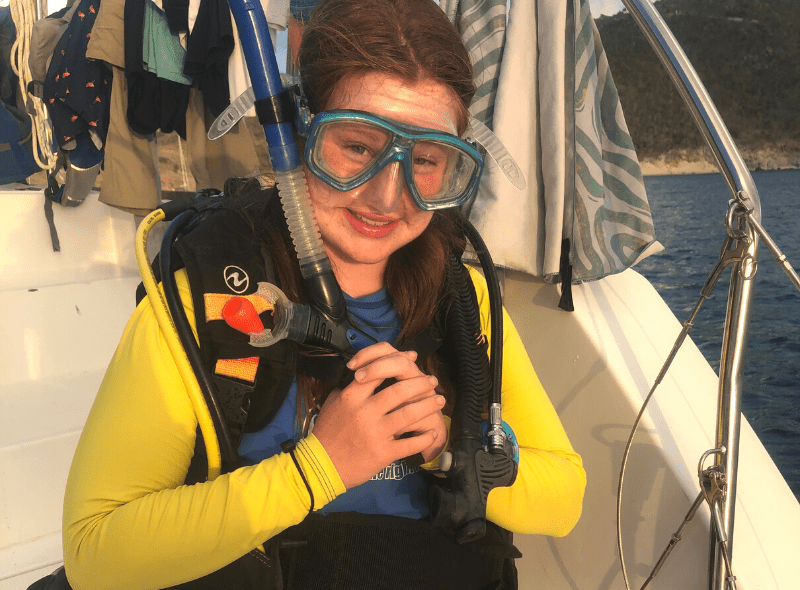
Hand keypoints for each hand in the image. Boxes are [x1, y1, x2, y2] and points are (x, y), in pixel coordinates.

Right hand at [311, 343, 446, 488]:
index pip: (378, 372)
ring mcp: (375, 433)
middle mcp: (365, 412)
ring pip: (409, 415)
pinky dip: (424, 438)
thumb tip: (366, 373)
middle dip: (421, 384)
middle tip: (432, 381)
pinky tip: (432, 433)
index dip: (399, 364)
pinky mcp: (383, 453)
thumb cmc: (327, 433)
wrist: (321, 466)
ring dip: (428, 406)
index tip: (412, 361)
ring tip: (439, 400)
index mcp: (352, 397)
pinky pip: (410, 443)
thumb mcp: (332, 404)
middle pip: (400, 391)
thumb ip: (349, 388)